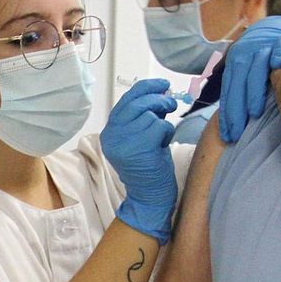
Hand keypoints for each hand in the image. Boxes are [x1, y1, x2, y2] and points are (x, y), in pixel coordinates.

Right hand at [101, 78, 178, 244]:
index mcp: (109, 133)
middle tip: (171, 103)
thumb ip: (143, 117)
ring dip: (163, 121)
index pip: (125, 101)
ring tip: (163, 135)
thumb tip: (160, 92)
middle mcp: (112, 136)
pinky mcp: (140, 148)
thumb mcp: (139, 138)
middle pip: (137, 104)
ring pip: (150, 115)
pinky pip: (159, 126)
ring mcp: (124, 142)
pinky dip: (167, 132)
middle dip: (158, 99)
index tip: (162, 84)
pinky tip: (163, 144)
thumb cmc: (148, 167)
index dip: (145, 88)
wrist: (149, 197)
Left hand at [217, 16, 280, 141]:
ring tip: (254, 113)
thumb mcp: (248, 68)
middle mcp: (247, 52)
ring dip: (254, 90)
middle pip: (238, 82)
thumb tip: (228, 118)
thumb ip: (240, 88)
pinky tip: (276, 69)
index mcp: (236, 61)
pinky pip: (279, 48)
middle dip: (236, 109)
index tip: (227, 135)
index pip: (228, 90)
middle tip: (236, 132)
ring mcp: (265, 45)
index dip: (226, 113)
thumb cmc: (265, 56)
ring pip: (256, 68)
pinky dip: (277, 56)